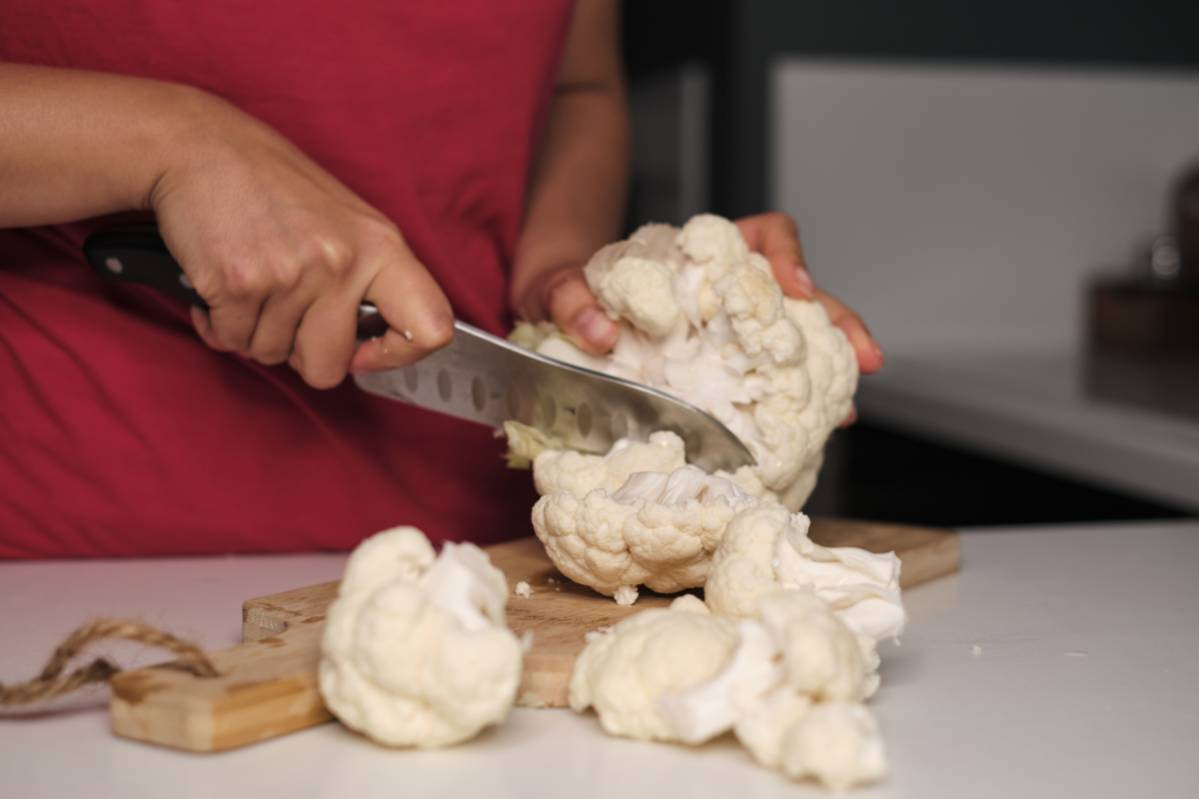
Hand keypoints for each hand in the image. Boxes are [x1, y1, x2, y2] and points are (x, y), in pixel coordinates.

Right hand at [151, 92, 452, 387]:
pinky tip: (221, 287)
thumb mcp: (344, 219)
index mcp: (380, 245)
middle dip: (299, 353)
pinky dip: (220, 324)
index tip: (365, 350)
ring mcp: (291, 274)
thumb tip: (369, 347)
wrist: (196, 144)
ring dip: (254, 332)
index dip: (399, 354)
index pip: (431, 327)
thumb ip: (365, 279)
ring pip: (272, 355)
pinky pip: (232, 340)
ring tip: (251, 284)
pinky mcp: (239, 283)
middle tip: (284, 314)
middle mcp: (342, 262)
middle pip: (329, 367)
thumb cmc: (270, 183)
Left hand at [515, 213, 883, 376]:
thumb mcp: (554, 285)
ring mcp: (727, 327)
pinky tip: (809, 429)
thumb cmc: (562, 288)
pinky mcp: (720, 365)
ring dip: (827, 367)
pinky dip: (792, 400)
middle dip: (837, 321)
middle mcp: (724, 286)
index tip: (792, 289)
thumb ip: (568, 297)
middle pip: (800, 291)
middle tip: (863, 358)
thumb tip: (598, 330)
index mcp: (698, 255)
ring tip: (847, 408)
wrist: (549, 313)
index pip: (763, 235)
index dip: (785, 257)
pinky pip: (767, 376)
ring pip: (795, 336)